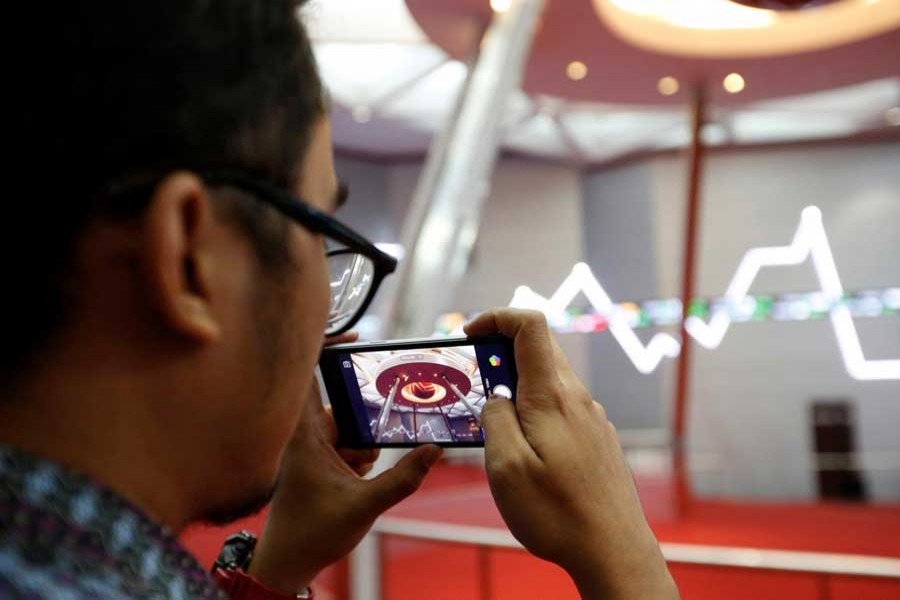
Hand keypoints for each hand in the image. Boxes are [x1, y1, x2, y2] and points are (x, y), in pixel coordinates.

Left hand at [248, 332, 442, 592]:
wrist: (288, 562)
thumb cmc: (311, 534)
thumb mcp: (365, 505)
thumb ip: (403, 478)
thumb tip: (435, 451)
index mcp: (304, 434)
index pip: (306, 373)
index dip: (326, 346)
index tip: (356, 337)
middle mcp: (304, 433)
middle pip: (340, 401)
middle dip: (364, 418)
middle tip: (373, 440)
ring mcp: (311, 446)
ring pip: (348, 425)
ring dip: (362, 444)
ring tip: (359, 472)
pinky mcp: (318, 459)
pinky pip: (347, 442)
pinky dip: (359, 454)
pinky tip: (358, 478)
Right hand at [465, 309, 677, 599]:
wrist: (613, 550)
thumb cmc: (557, 513)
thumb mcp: (506, 467)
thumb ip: (495, 419)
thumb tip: (495, 397)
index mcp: (551, 396)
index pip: (530, 325)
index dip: (496, 317)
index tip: (470, 336)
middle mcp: (576, 398)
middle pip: (538, 349)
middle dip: (500, 354)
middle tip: (473, 385)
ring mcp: (591, 418)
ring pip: (548, 380)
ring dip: (516, 385)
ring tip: (494, 425)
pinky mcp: (596, 438)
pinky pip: (560, 406)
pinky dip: (534, 409)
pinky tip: (524, 448)